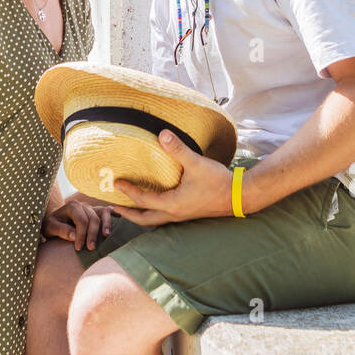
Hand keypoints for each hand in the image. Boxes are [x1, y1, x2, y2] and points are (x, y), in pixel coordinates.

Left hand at [42, 199, 112, 250]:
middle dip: (92, 234)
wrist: (55, 220)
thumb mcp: (50, 227)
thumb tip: (74, 236)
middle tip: (91, 248)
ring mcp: (92, 207)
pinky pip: (108, 211)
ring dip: (106, 225)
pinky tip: (119, 223)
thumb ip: (61, 230)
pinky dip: (114, 215)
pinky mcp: (98, 211)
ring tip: (106, 236)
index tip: (79, 248)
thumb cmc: (52, 225)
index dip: (81, 235)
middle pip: (93, 218)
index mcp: (72, 206)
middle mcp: (83, 205)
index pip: (81, 220)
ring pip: (103, 213)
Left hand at [113, 130, 234, 226]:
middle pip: (145, 220)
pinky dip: (155, 212)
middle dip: (129, 214)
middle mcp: (175, 214)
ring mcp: (183, 216)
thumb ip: (177, 149)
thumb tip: (161, 134)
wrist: (240, 196)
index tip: (116, 182)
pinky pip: (165, 216)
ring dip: (142, 215)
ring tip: (131, 207)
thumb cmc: (218, 182)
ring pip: (156, 220)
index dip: (128, 191)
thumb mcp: (196, 163)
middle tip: (114, 207)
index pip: (143, 200)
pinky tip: (156, 202)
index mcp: (172, 204)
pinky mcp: (190, 212)